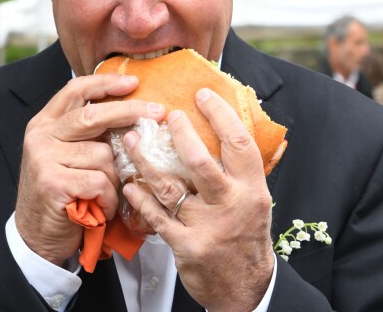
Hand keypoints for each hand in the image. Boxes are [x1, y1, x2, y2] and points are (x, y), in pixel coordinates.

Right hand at [14, 73, 165, 266]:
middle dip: (129, 112)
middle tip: (158, 112)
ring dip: (114, 178)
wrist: (35, 236)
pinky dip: (108, 198)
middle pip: (93, 116)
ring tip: (105, 194)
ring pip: (102, 155)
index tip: (132, 81)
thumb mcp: (68, 155)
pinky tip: (100, 208)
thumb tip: (132, 113)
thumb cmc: (62, 192)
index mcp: (45, 123)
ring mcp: (44, 158)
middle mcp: (41, 136)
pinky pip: (99, 181)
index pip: (75, 90)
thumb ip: (88, 134)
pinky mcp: (53, 183)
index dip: (105, 83)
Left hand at [122, 87, 274, 311]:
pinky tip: (130, 183)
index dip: (220, 114)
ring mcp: (207, 227)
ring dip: (146, 160)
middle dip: (179, 134)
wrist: (244, 288)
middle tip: (166, 116)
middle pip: (199, 161)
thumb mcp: (253, 199)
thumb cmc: (245, 234)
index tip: (202, 95)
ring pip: (169, 186)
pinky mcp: (186, 246)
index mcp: (252, 188)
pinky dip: (140, 198)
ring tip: (131, 140)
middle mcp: (231, 205)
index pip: (239, 142)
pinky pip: (156, 215)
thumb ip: (237, 169)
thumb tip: (217, 127)